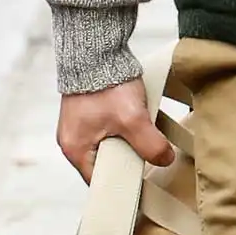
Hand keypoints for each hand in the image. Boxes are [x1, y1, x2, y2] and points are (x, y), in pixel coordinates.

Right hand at [57, 79, 176, 183]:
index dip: (123, 184)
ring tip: (144, 138)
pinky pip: (108, 131)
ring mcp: (79, 126)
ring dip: (127, 144)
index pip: (101, 181)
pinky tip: (138, 124)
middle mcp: (72, 140)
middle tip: (147, 158)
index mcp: (75, 150)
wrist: (96, 50)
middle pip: (106, 165)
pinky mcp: (88, 113)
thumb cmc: (106, 84)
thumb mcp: (133, 120)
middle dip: (127, 161)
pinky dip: (123, 130)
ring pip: (109, 146)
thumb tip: (164, 159)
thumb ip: (150, 145)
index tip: (143, 182)